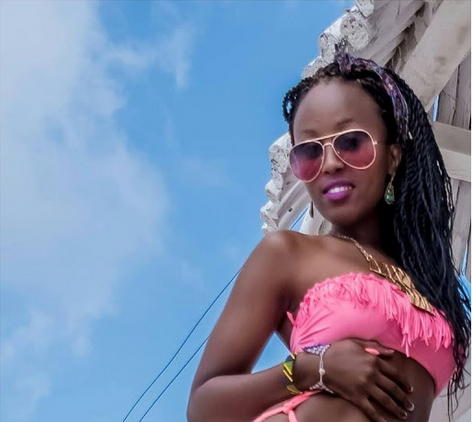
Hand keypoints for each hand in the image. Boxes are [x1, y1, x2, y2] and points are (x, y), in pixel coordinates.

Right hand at [296, 339, 413, 421]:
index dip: (404, 383)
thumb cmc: (337, 351)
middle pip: (393, 389)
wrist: (320, 364)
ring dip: (397, 409)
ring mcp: (364, 387)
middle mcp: (372, 374)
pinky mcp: (356, 397)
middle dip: (404, 399)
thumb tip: (392, 353)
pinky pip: (371, 410)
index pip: (395, 374)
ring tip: (404, 414)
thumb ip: (375, 347)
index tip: (410, 389)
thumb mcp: (355, 343)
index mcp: (373, 360)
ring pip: (386, 400)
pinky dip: (380, 419)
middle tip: (410, 406)